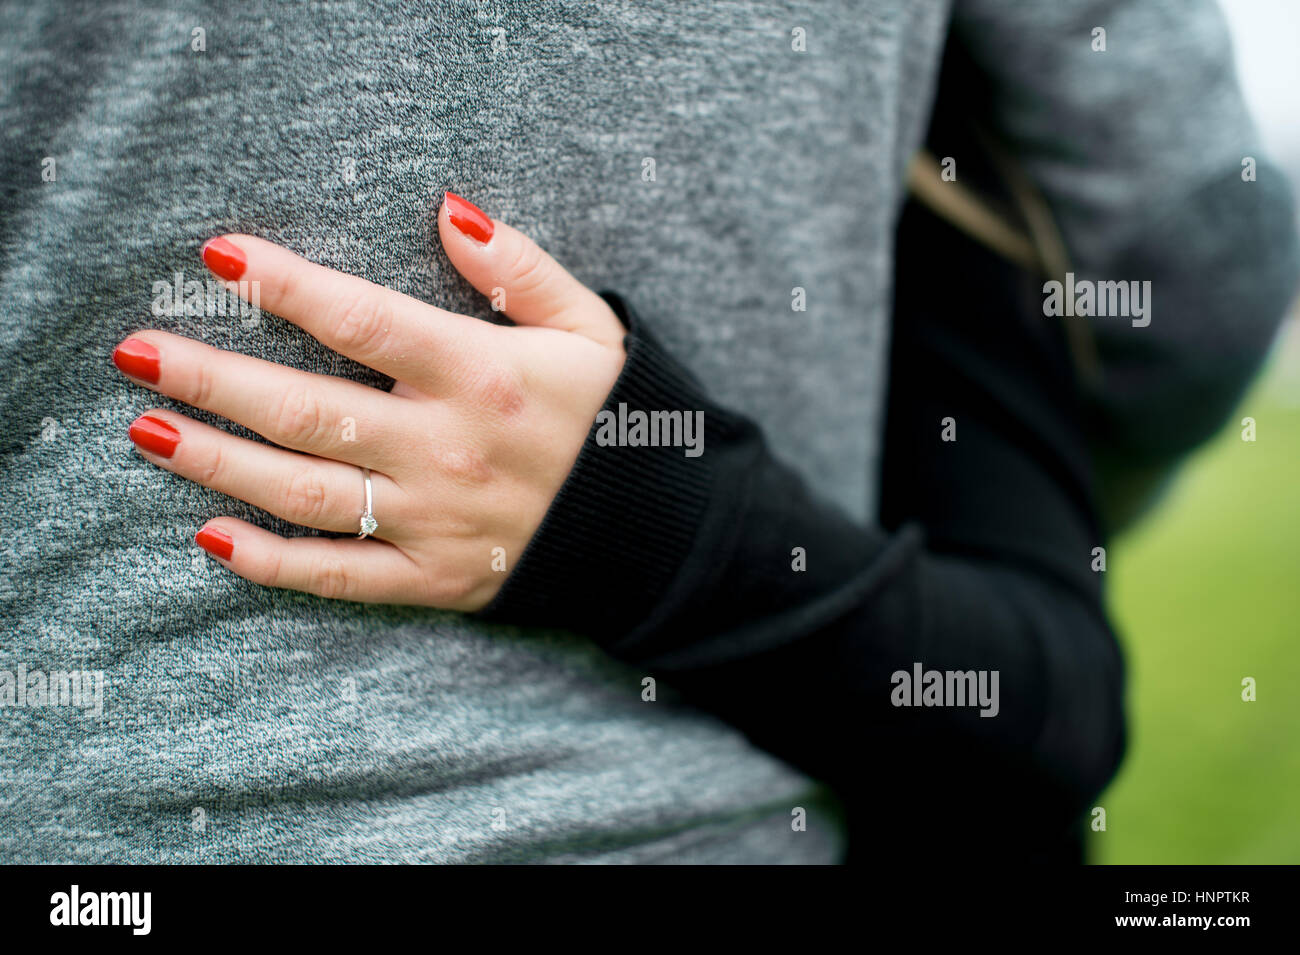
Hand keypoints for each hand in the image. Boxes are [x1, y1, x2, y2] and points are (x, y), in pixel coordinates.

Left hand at [113, 192, 625, 608]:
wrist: (660, 530)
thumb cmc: (616, 420)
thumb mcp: (589, 328)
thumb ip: (520, 268)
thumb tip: (449, 210)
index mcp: (482, 376)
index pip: (364, 321)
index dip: (286, 285)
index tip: (220, 255)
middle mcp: (446, 449)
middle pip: (308, 410)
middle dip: (214, 378)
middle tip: (137, 353)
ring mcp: (434, 520)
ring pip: (307, 492)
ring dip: (221, 462)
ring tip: (150, 432)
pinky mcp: (433, 578)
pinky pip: (340, 576)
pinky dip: (274, 563)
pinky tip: (214, 537)